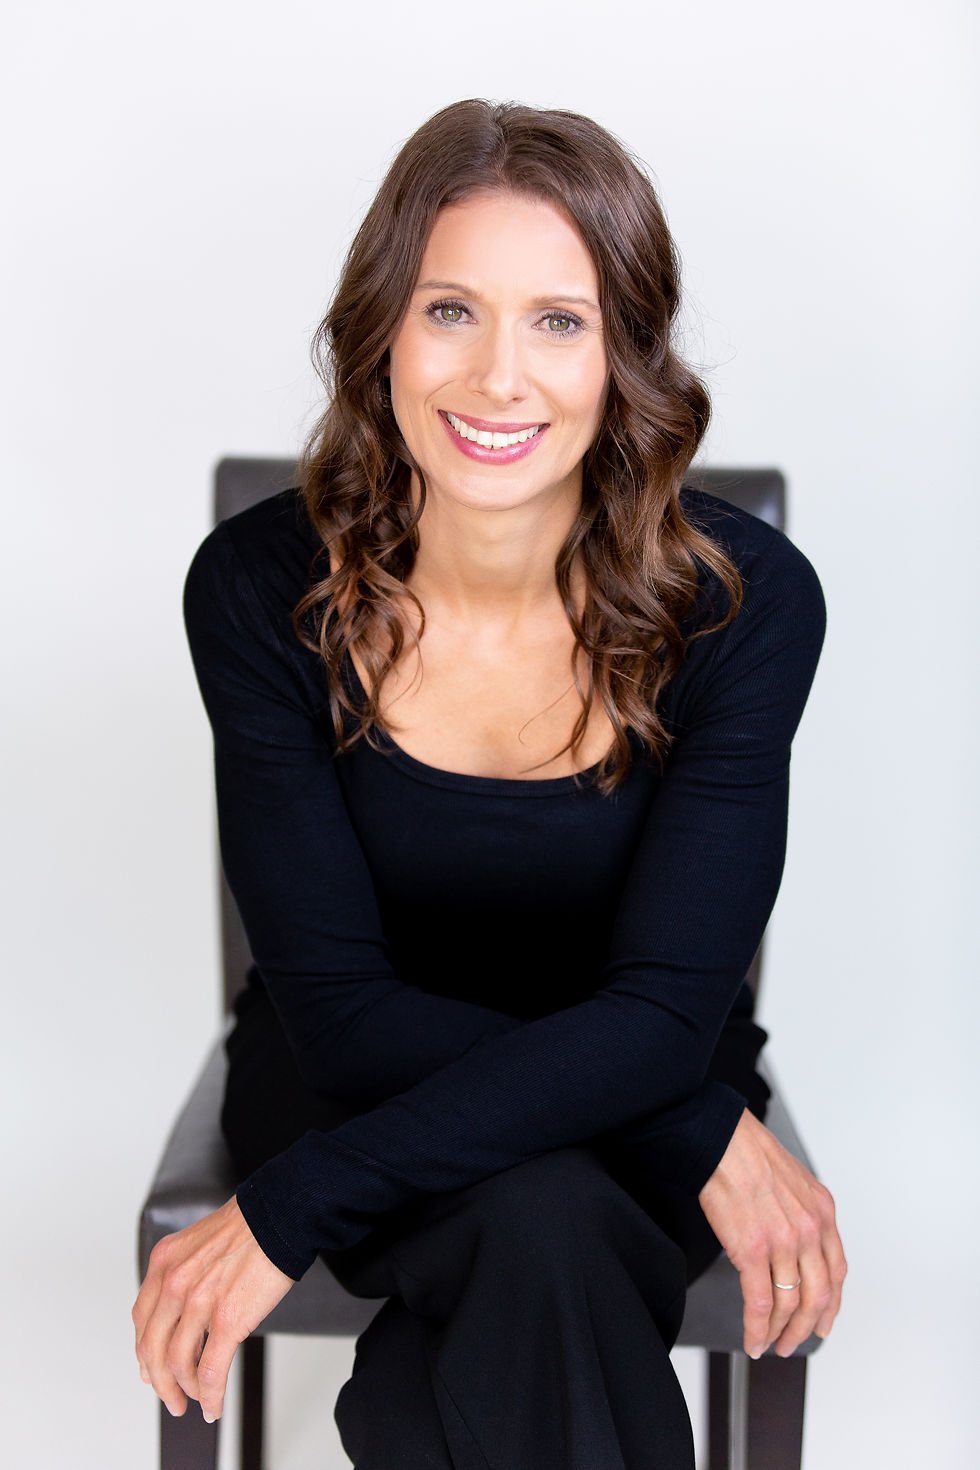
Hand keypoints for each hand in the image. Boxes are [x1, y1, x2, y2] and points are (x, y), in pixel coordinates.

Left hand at [132, 1197, 293, 1421]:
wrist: (280, 1214)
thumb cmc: (250, 1226)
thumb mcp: (199, 1242)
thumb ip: (184, 1274)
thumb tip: (184, 1313)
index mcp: (164, 1262)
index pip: (142, 1320)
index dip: (146, 1353)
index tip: (152, 1370)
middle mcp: (174, 1282)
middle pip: (152, 1349)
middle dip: (160, 1382)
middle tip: (171, 1399)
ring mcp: (199, 1302)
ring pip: (178, 1364)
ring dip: (185, 1391)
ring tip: (196, 1402)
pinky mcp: (228, 1320)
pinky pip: (210, 1371)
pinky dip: (210, 1395)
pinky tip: (214, 1404)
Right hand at [698, 1108, 845, 1358]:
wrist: (720, 1139)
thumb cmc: (747, 1152)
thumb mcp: (793, 1180)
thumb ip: (801, 1213)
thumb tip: (792, 1245)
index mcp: (822, 1211)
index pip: (837, 1271)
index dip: (831, 1305)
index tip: (823, 1322)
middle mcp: (809, 1229)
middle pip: (818, 1296)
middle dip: (806, 1328)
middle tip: (792, 1342)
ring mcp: (783, 1242)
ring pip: (790, 1305)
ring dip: (780, 1333)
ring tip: (769, 1344)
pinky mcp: (752, 1251)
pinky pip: (760, 1303)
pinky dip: (757, 1329)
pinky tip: (753, 1339)